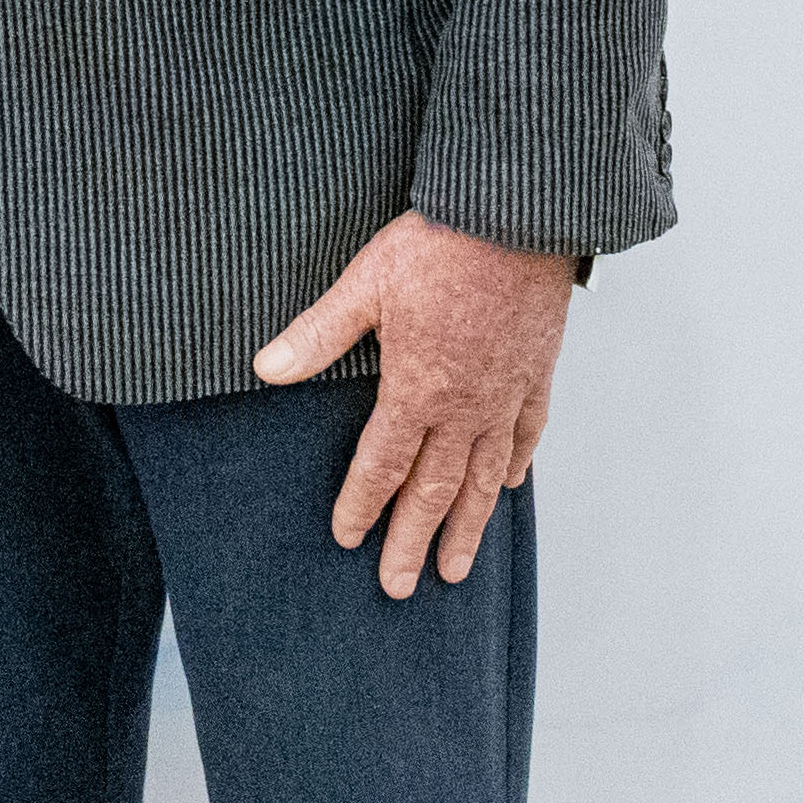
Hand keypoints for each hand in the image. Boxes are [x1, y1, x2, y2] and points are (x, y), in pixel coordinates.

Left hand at [250, 210, 576, 598]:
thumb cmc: (438, 244)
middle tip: (400, 586)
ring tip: (456, 569)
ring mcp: (506, 394)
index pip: (383, 464)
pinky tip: (508, 488)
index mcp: (416, 389)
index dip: (362, 505)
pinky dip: (516, 466)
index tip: (347, 540)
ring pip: (484, 477)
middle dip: (413, 541)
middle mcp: (464, 406)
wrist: (517, 216)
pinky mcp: (537, 373)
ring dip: (467, 525)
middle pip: (434, 489)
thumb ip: (319, 334)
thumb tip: (266, 369)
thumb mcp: (365, 284)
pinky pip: (527, 434)